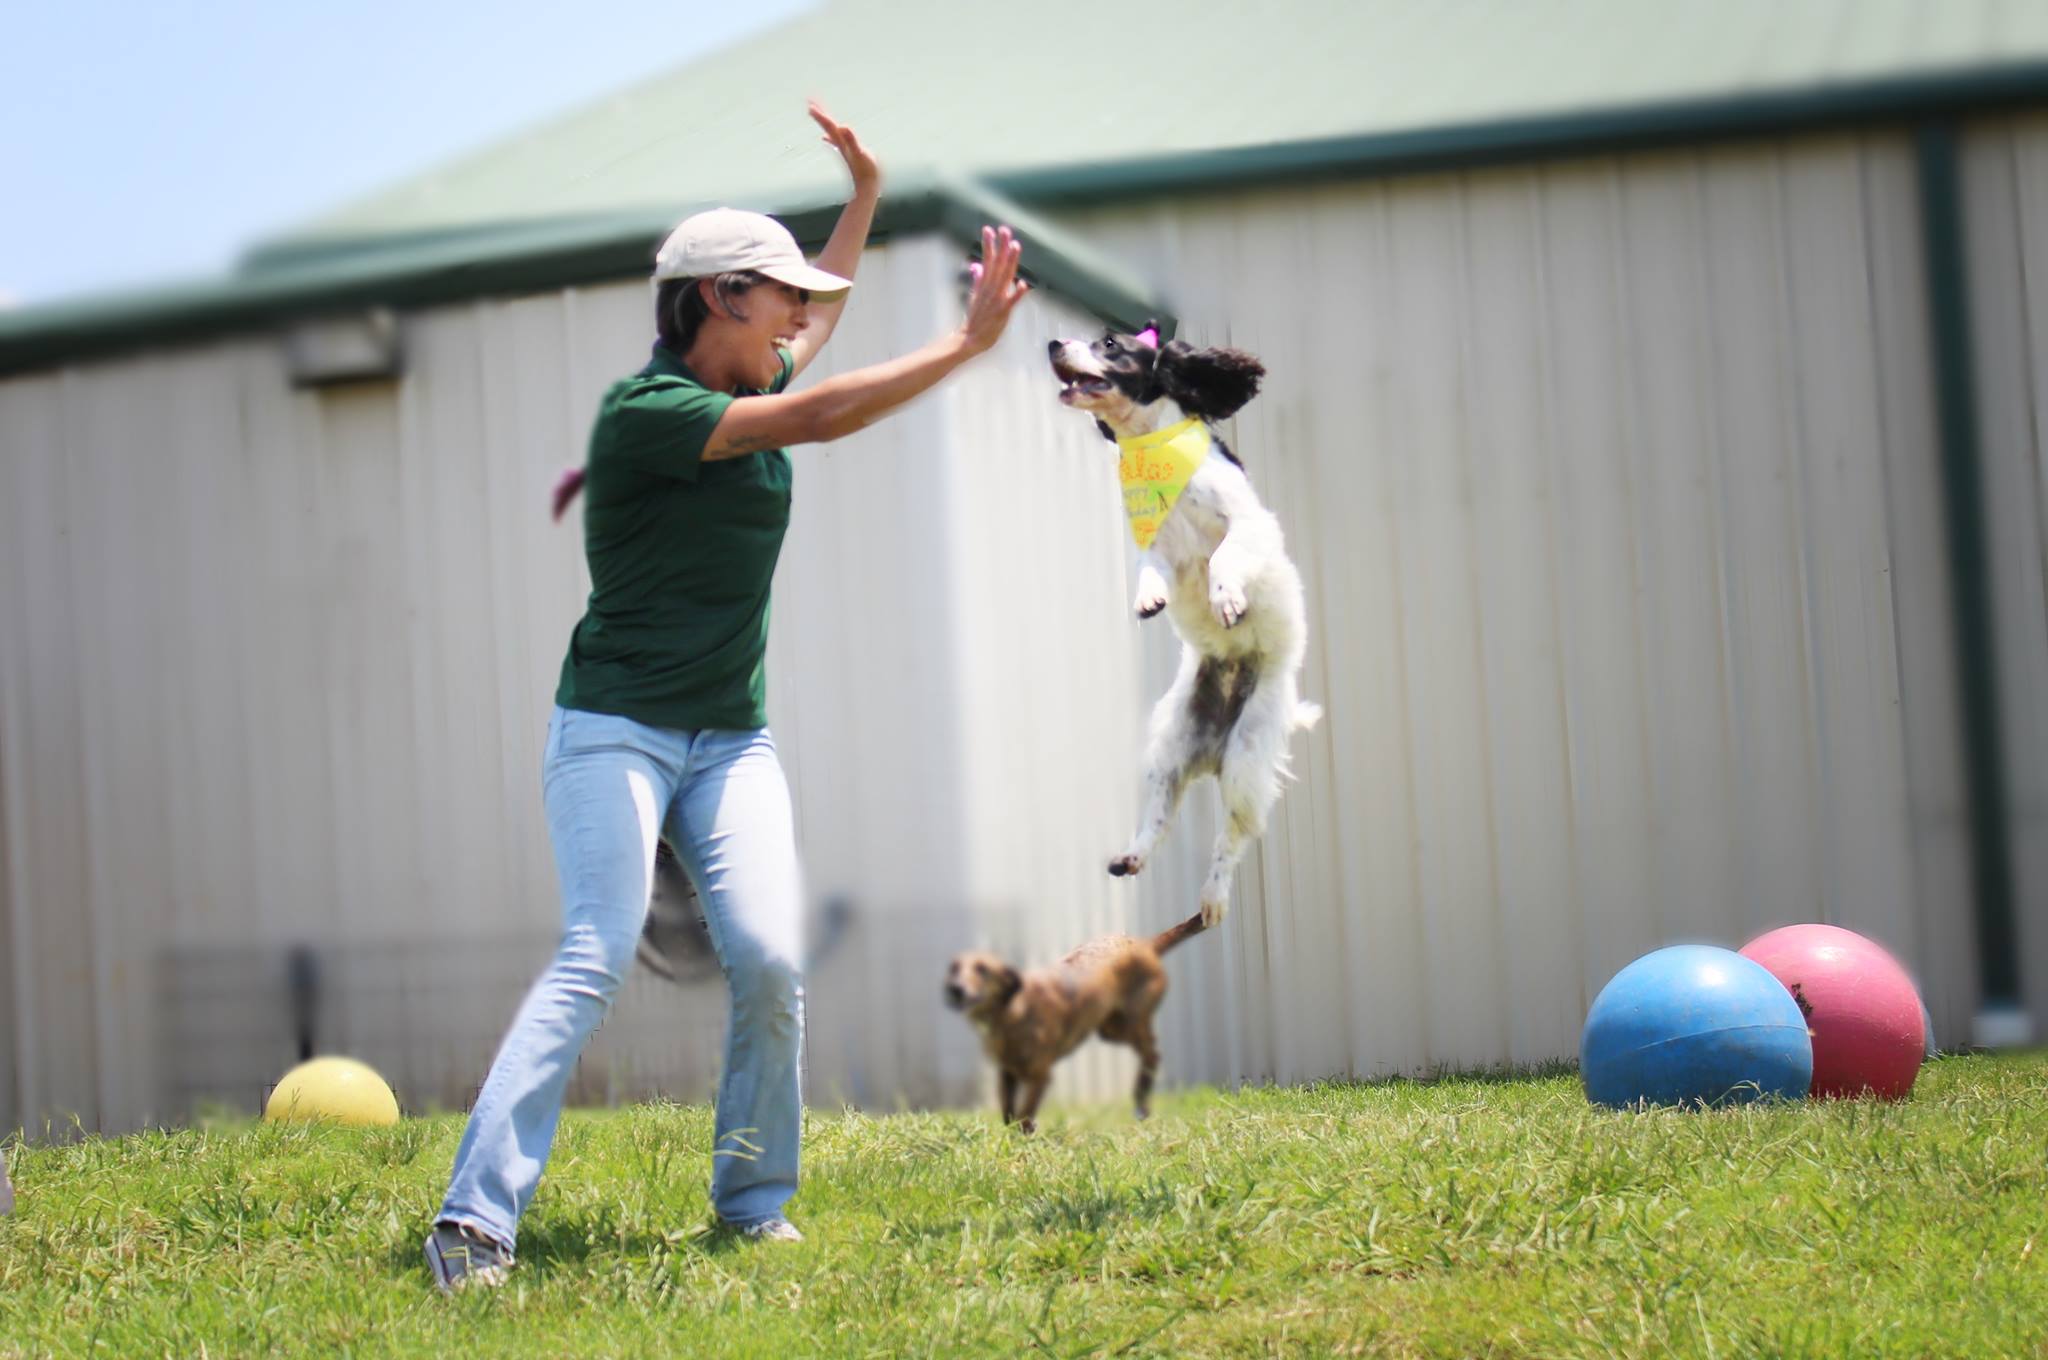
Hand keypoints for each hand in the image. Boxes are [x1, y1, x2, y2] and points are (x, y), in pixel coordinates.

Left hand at [809, 100, 878, 193]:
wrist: (866, 187)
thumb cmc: (866, 170)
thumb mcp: (859, 152)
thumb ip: (851, 140)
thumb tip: (843, 127)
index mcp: (842, 142)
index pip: (829, 125)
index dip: (821, 115)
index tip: (810, 105)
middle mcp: (840, 144)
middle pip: (827, 126)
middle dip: (819, 114)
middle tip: (809, 102)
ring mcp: (843, 149)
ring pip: (830, 132)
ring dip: (824, 122)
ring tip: (816, 113)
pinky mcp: (848, 153)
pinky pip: (836, 141)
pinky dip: (829, 136)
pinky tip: (823, 137)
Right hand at [960, 225, 1028, 354]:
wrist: (970, 339)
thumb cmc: (975, 318)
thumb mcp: (975, 295)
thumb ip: (978, 279)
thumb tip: (976, 265)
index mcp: (985, 284)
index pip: (988, 260)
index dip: (990, 244)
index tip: (989, 229)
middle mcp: (991, 288)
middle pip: (998, 264)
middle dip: (1001, 246)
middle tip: (1004, 229)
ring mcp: (997, 299)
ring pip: (1005, 277)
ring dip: (1011, 261)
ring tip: (1015, 246)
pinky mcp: (1002, 312)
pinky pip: (1011, 301)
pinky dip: (1017, 293)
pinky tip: (1023, 284)